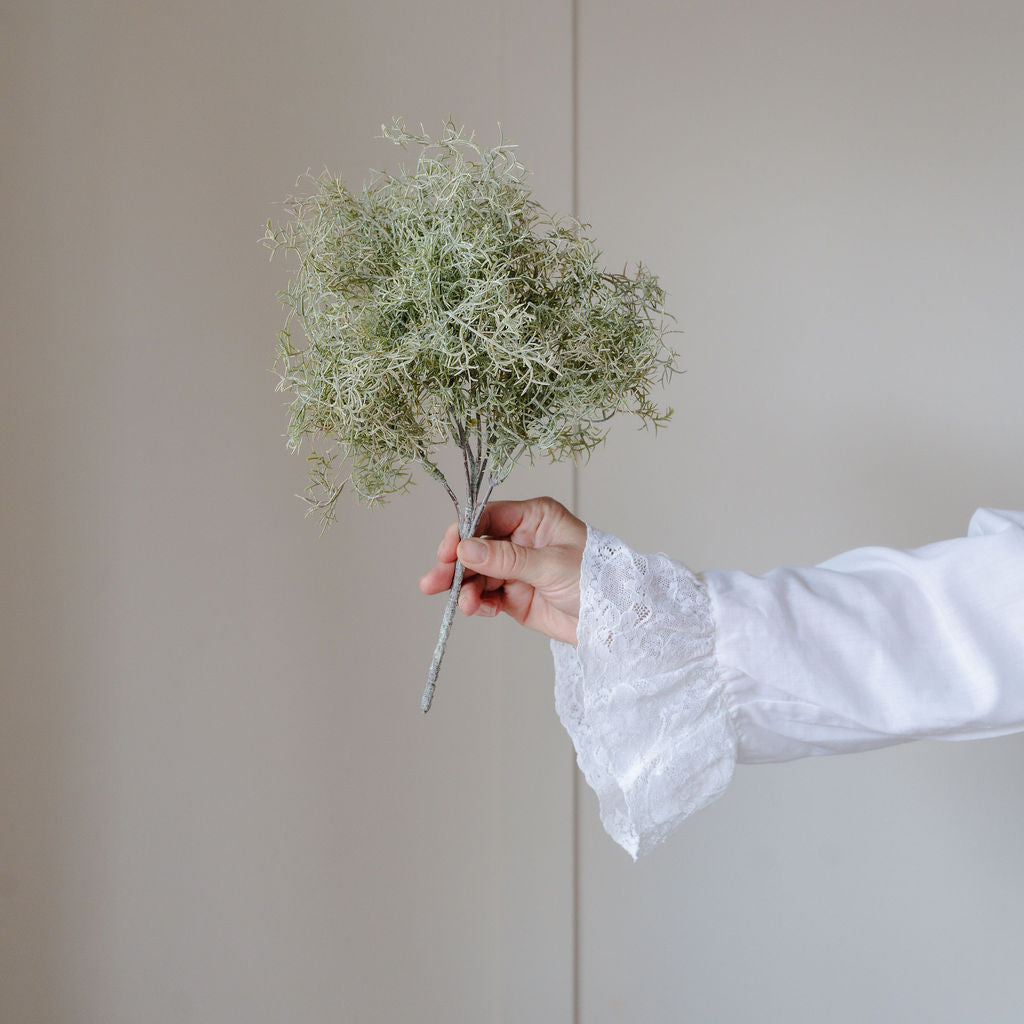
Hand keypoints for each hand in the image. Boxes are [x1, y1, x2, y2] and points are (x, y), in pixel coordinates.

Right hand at [419, 496, 585, 645]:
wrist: (617, 623)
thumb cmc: (598, 581)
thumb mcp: (551, 565)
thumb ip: (506, 558)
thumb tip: (465, 548)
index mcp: (534, 518)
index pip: (488, 517)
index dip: (463, 533)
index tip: (447, 553)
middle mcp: (522, 540)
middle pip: (476, 547)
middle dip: (454, 565)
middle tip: (434, 581)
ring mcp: (517, 569)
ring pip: (478, 574)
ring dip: (465, 589)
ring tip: (462, 605)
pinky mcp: (516, 595)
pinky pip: (487, 596)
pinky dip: (478, 603)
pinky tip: (476, 610)